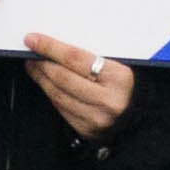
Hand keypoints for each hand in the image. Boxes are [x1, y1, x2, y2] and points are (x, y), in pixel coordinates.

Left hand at [21, 35, 137, 141]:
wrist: (138, 119)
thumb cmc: (126, 88)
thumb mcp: (118, 67)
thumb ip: (91, 58)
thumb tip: (57, 47)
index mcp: (118, 78)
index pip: (74, 58)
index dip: (50, 47)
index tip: (34, 40)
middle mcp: (107, 100)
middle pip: (62, 77)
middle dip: (41, 62)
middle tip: (30, 52)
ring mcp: (95, 117)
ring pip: (57, 94)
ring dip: (41, 78)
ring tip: (34, 66)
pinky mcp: (86, 129)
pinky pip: (61, 109)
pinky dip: (50, 93)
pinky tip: (46, 83)